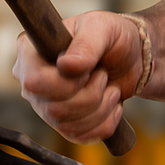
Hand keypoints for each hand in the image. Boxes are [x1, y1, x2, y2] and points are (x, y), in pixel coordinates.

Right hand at [11, 10, 142, 144]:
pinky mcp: (63, 122)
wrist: (132, 58)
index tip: (90, 69)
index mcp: (31, 51)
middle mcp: (31, 79)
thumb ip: (86, 44)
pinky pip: (78, 136)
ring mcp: (45, 103)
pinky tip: (113, 105)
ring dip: (99, 109)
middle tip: (104, 76)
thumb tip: (66, 66)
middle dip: (89, 97)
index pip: (34, 82)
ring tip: (112, 89)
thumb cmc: (112, 37)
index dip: (66, 84)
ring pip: (65, 125)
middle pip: (52, 108)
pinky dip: (104, 124)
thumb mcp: (103, 28)